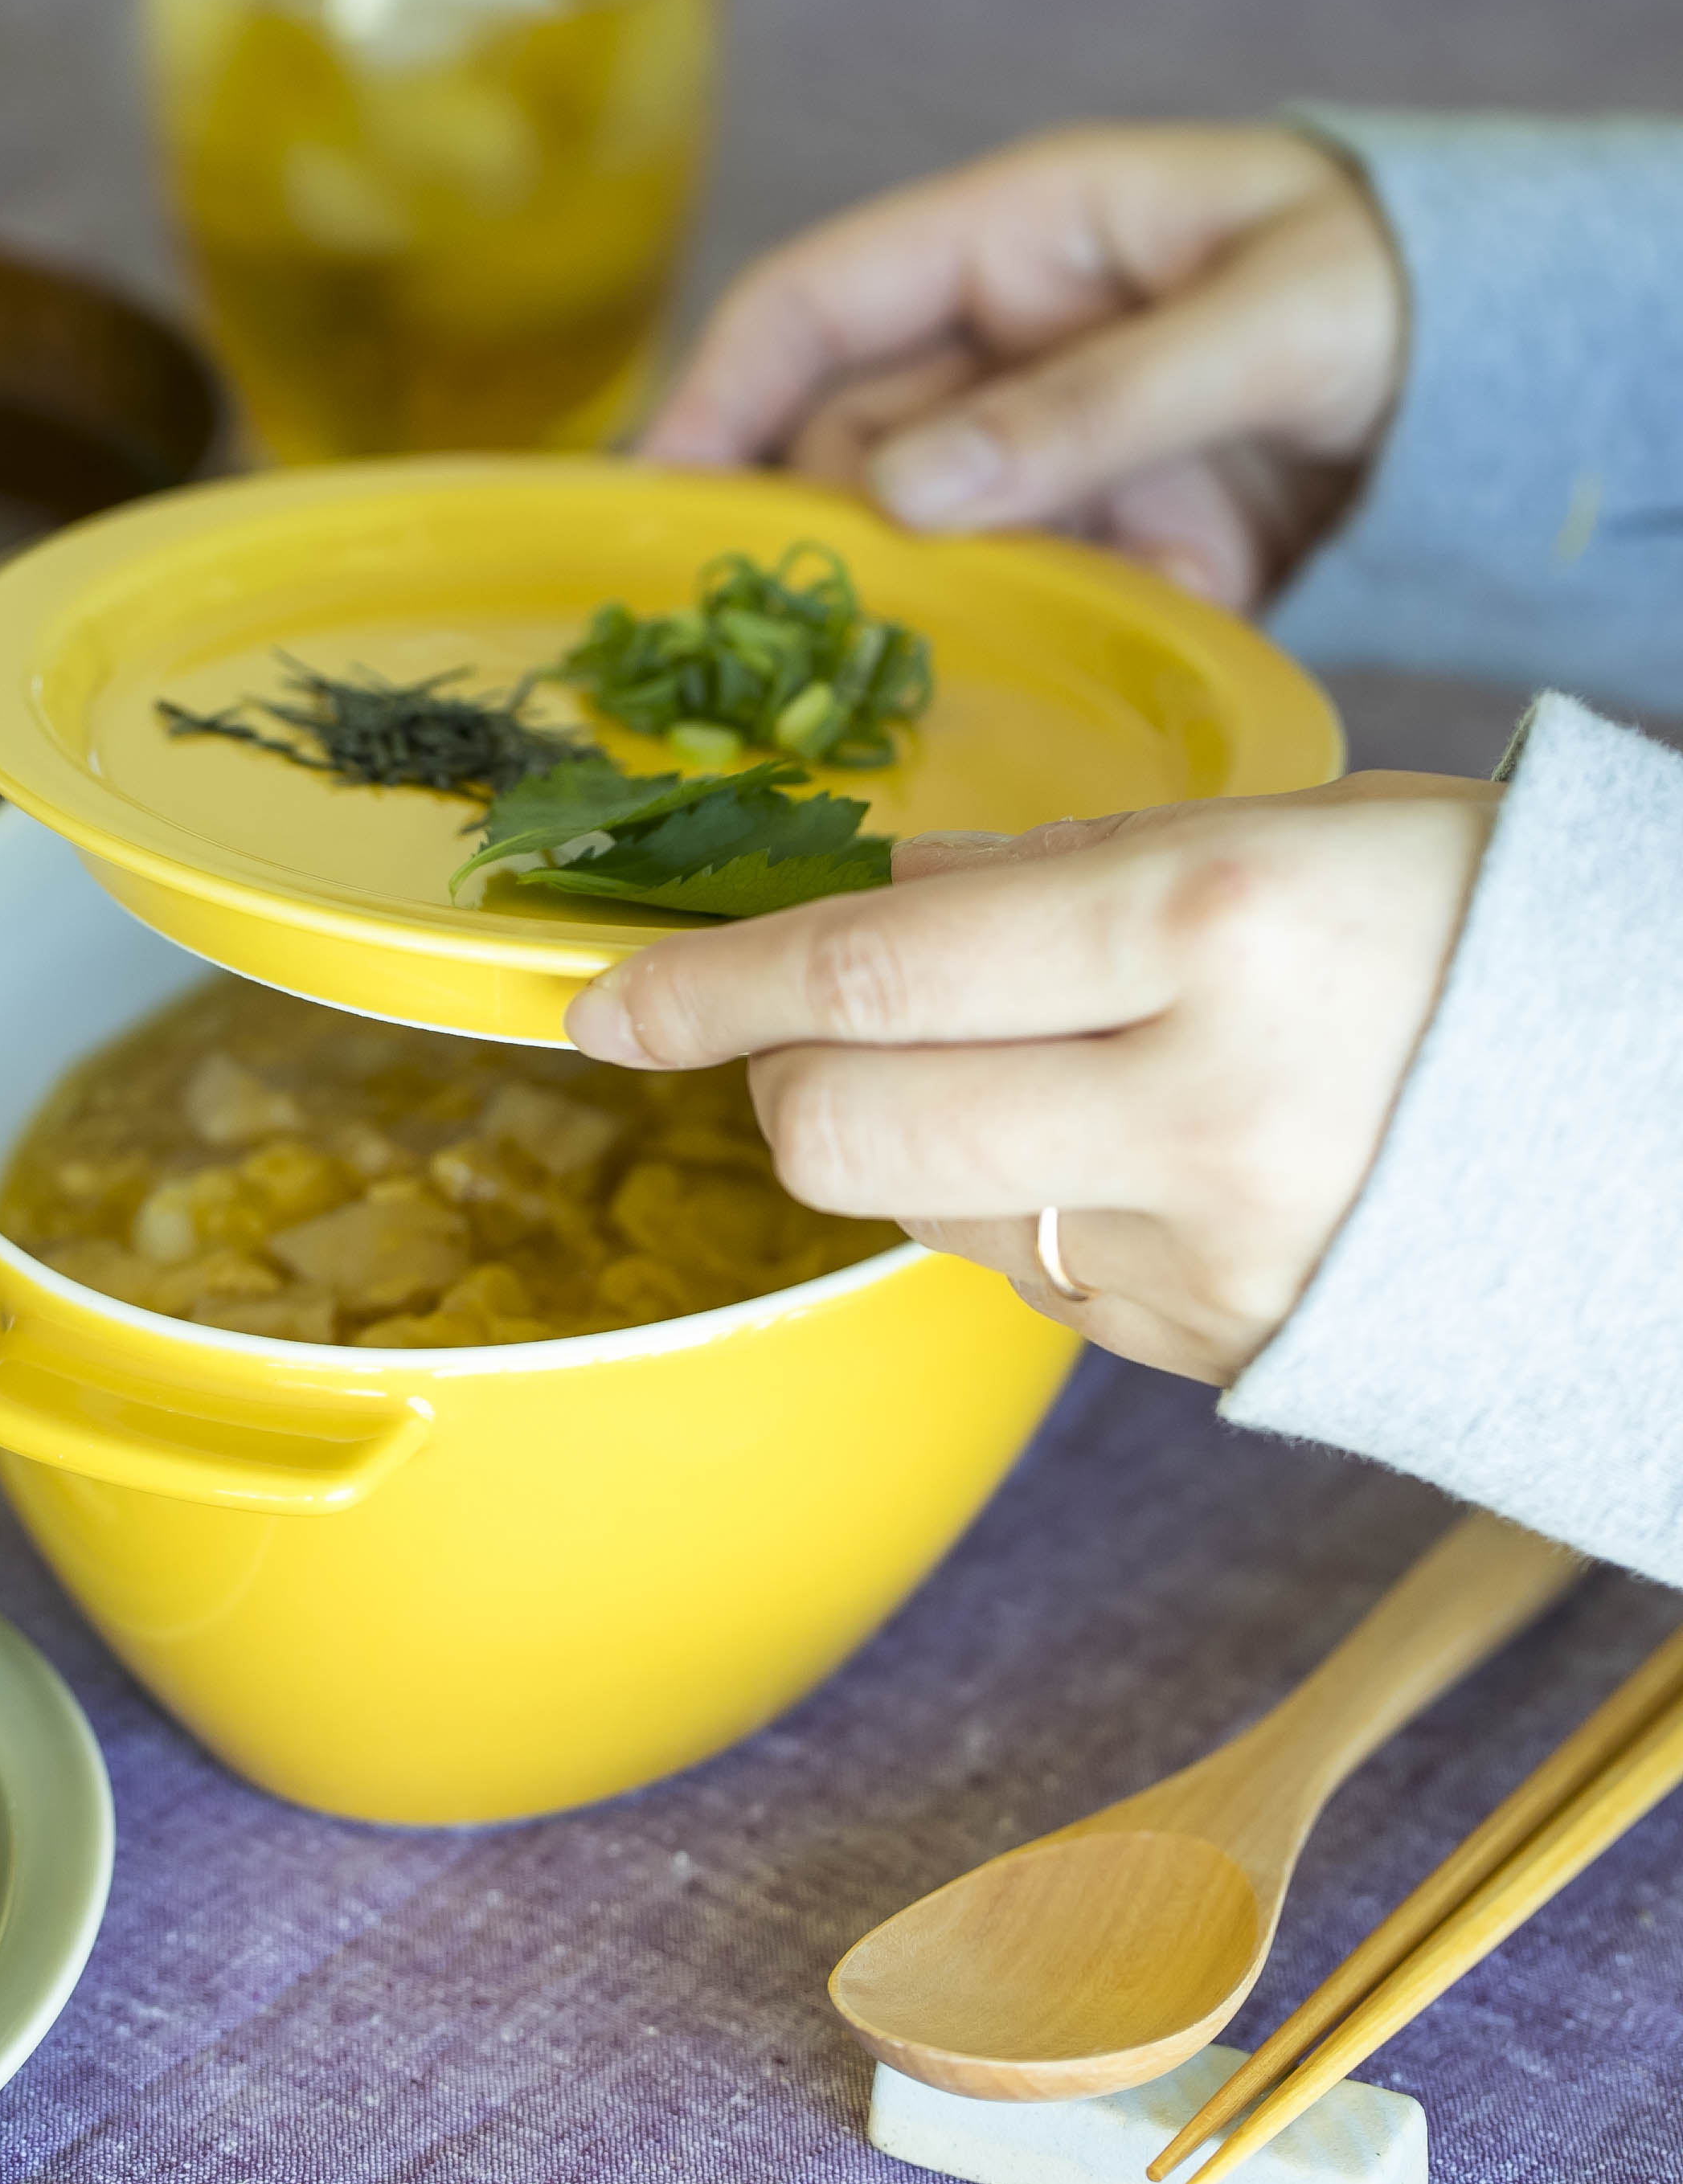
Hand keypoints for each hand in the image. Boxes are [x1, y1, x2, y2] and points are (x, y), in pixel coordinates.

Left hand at [564, 776, 1499, 1386]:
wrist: (1665, 1128)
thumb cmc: (1479, 927)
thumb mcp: (1288, 831)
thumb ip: (1064, 874)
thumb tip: (879, 897)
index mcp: (1212, 925)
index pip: (873, 969)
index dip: (708, 988)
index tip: (607, 997)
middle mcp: (1197, 1104)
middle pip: (849, 1135)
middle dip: (781, 1078)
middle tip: (802, 1025)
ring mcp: (1209, 1255)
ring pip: (927, 1214)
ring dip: (912, 1138)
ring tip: (1033, 1066)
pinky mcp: (1220, 1352)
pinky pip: (1038, 1283)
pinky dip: (1029, 1207)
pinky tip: (1122, 1148)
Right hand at [640, 122, 1408, 611]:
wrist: (1499, 364)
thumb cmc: (1379, 277)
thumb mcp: (1258, 320)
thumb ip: (1092, 400)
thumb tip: (910, 493)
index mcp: (1011, 241)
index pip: (808, 305)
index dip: (710, 397)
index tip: (646, 504)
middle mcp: (997, 352)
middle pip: (841, 447)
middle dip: (805, 542)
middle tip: (758, 650)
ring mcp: (1041, 457)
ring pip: (918, 548)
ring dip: (912, 615)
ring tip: (883, 683)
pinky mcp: (1099, 548)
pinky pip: (1019, 610)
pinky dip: (1022, 651)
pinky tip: (1036, 674)